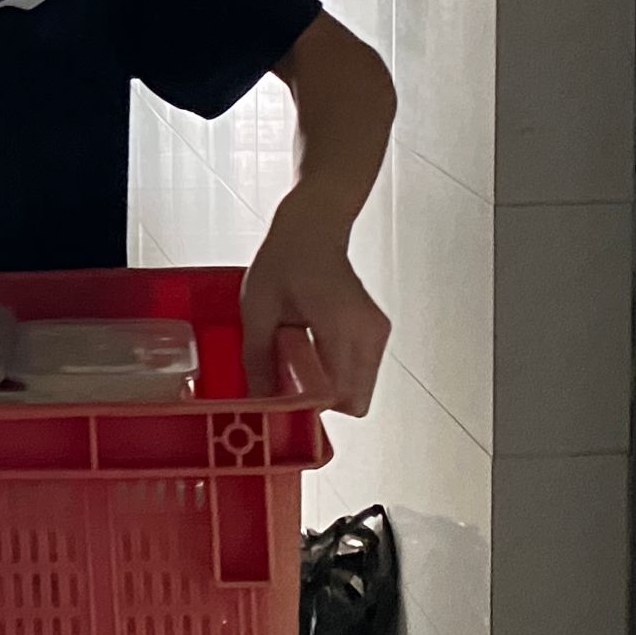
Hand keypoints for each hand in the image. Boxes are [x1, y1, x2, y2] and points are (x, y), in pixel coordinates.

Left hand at [241, 194, 389, 415]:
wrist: (313, 228)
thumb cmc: (285, 259)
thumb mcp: (257, 309)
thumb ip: (258, 359)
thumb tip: (260, 403)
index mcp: (341, 325)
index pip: (340, 394)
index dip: (310, 406)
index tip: (284, 399)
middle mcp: (369, 333)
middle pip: (354, 399)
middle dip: (319, 401)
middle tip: (287, 378)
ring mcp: (378, 333)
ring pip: (359, 389)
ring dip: (327, 386)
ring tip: (297, 355)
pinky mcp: (377, 333)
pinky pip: (360, 372)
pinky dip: (336, 372)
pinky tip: (310, 347)